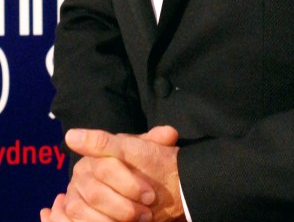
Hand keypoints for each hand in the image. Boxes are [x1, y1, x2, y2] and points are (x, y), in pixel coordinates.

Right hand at [39, 126, 184, 221]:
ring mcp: (72, 194)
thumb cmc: (139, 167)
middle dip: (125, 206)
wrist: (130, 185)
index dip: (130, 184)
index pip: (108, 166)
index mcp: (97, 153)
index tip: (150, 196)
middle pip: (96, 192)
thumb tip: (169, 134)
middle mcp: (81, 172)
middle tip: (148, 211)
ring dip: (111, 220)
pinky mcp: (70, 213)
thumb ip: (157, 141)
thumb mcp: (148, 151)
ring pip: (83, 212)